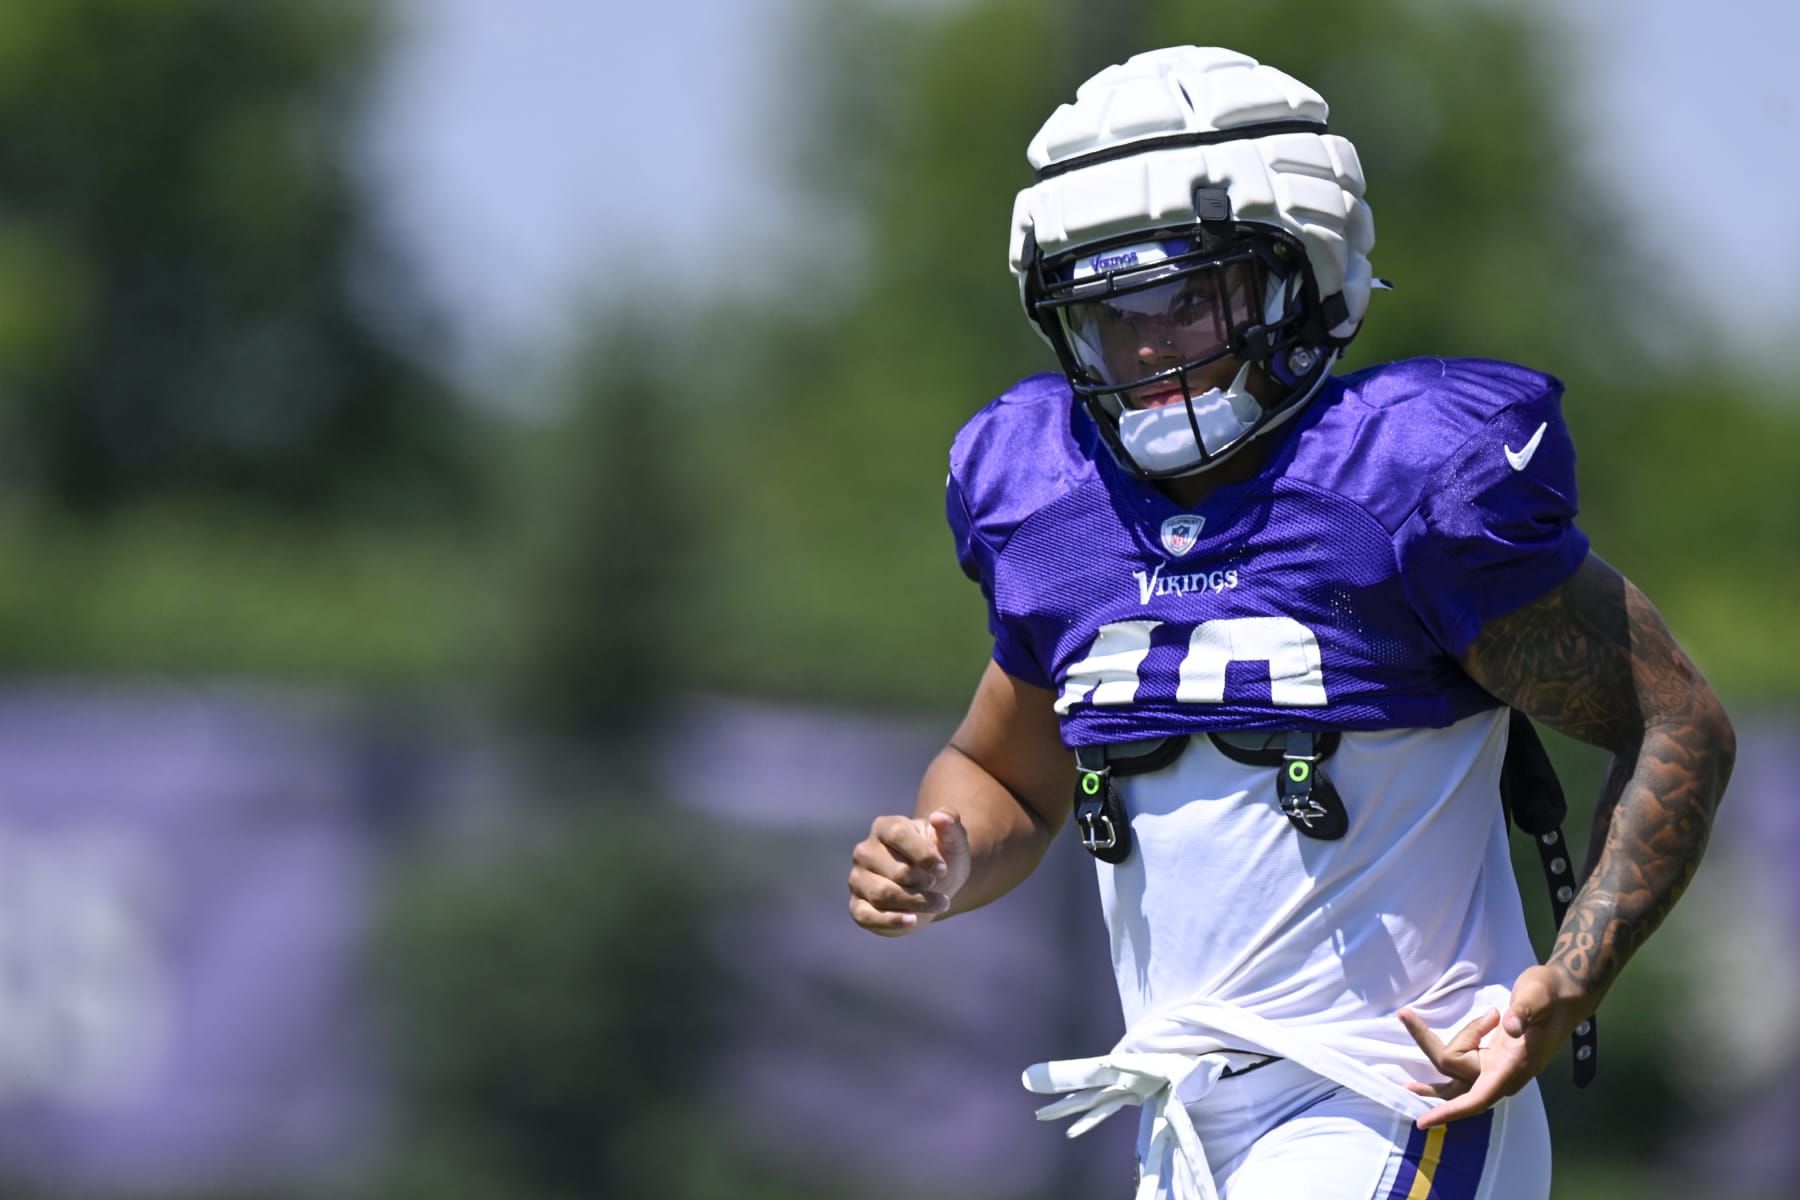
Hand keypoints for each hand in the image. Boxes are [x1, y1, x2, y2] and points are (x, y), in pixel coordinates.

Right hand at [848, 809, 969, 935]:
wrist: (937, 886)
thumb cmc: (941, 857)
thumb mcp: (953, 839)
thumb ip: (951, 823)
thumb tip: (939, 817)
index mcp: (884, 827)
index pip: (898, 835)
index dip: (923, 854)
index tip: (943, 869)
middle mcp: (864, 851)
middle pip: (897, 871)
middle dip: (924, 882)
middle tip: (936, 883)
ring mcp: (858, 879)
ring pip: (884, 894)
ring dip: (917, 903)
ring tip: (939, 904)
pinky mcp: (857, 906)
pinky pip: (867, 916)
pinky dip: (892, 920)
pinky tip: (913, 920)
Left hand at [1398, 965, 1594, 1128]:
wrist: (1565, 994)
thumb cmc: (1551, 994)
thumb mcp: (1538, 995)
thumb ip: (1524, 1011)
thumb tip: (1509, 1026)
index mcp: (1514, 1066)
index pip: (1478, 1098)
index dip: (1451, 1112)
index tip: (1423, 1121)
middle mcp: (1502, 1073)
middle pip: (1453, 1070)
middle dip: (1428, 1042)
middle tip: (1405, 1014)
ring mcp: (1496, 1067)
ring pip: (1453, 1069)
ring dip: (1431, 1048)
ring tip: (1407, 1019)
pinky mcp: (1492, 1058)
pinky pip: (1461, 1065)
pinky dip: (1446, 1054)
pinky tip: (1430, 1049)